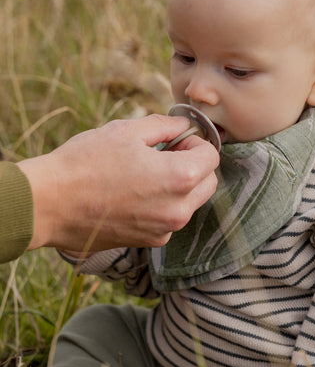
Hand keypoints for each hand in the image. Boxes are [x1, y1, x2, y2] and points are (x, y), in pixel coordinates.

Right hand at [18, 114, 218, 251]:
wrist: (50, 204)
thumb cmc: (85, 163)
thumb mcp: (127, 131)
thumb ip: (165, 125)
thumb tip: (184, 126)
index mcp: (179, 178)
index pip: (211, 157)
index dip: (196, 142)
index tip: (177, 140)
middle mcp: (179, 209)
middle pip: (208, 182)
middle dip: (195, 164)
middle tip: (167, 153)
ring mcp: (166, 229)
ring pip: (192, 201)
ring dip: (182, 184)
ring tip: (149, 172)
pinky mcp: (151, 241)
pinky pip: (172, 218)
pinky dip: (166, 203)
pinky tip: (138, 193)